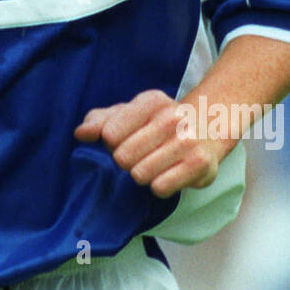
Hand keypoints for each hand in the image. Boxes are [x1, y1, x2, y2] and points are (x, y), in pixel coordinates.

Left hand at [74, 89, 220, 198]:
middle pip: (122, 157)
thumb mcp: (128, 114)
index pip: (109, 134)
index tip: (125, 139)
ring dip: (142, 174)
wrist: (208, 128)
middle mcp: (172, 117)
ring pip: (140, 174)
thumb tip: (81, 133)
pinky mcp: (200, 165)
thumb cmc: (157, 123)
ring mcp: (188, 141)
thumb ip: (99, 121)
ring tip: (155, 163)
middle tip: (141, 154)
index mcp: (151, 101)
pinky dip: (159, 186)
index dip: (112, 143)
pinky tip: (168, 174)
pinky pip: (160, 188)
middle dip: (126, 160)